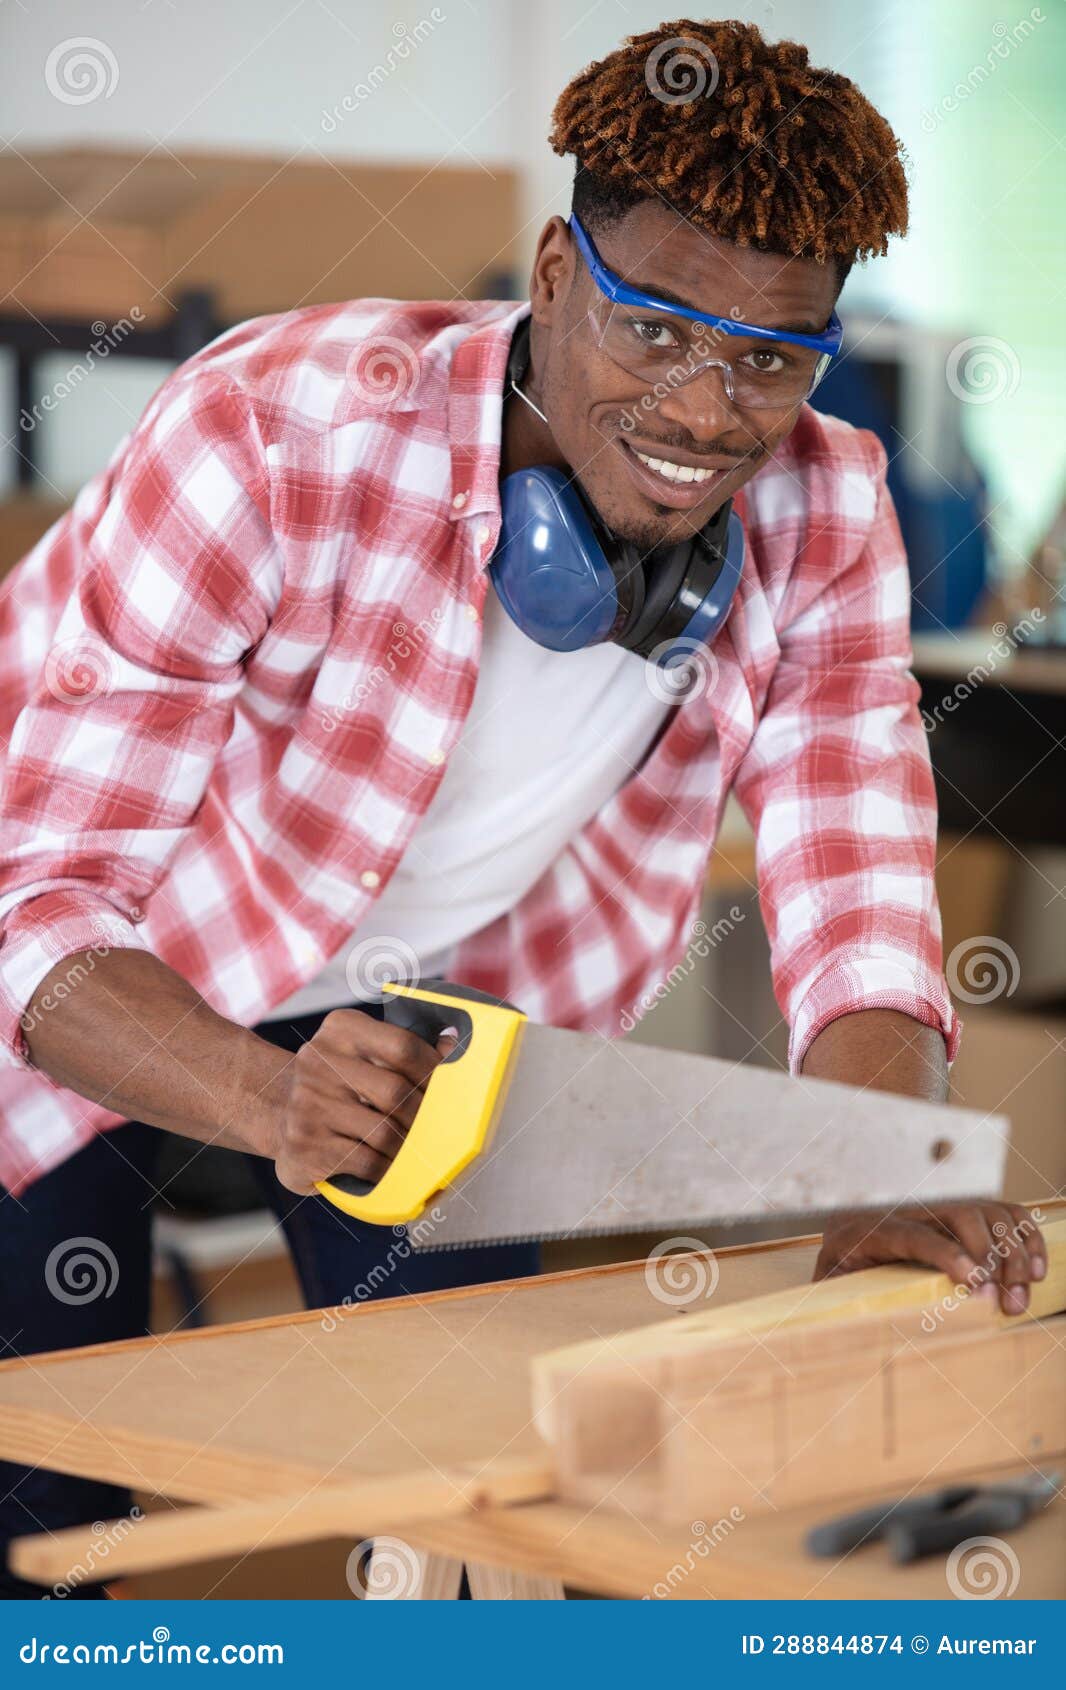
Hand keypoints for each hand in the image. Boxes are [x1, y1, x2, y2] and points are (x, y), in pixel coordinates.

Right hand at [268, 1009, 452, 1194]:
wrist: (274, 1110)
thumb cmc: (337, 1083)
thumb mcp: (363, 1053)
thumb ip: (405, 1049)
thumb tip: (452, 1044)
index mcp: (341, 1029)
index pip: (402, 1046)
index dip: (435, 1071)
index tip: (451, 1090)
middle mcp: (317, 1060)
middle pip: (396, 1092)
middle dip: (425, 1116)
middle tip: (440, 1129)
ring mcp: (307, 1104)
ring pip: (384, 1132)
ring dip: (408, 1147)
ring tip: (417, 1151)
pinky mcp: (304, 1144)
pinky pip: (366, 1161)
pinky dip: (387, 1169)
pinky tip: (390, 1167)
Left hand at [814, 1202, 1046, 1316]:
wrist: (841, 1254)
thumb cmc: (839, 1284)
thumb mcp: (830, 1296)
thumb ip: (840, 1309)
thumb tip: (857, 1334)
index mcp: (865, 1231)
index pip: (912, 1233)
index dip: (947, 1254)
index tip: (977, 1284)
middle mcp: (903, 1210)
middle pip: (960, 1215)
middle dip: (992, 1259)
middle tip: (1008, 1305)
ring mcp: (934, 1208)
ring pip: (986, 1211)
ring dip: (1013, 1253)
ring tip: (1020, 1297)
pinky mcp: (958, 1215)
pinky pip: (1001, 1212)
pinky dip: (1025, 1236)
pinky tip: (1035, 1269)